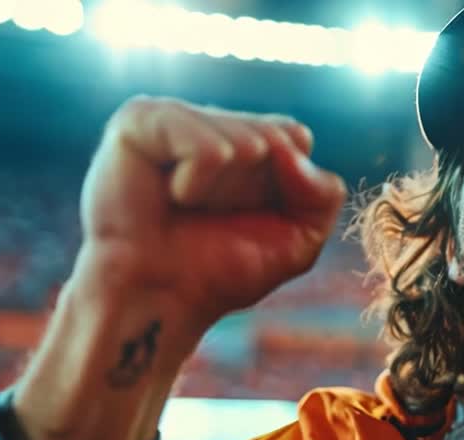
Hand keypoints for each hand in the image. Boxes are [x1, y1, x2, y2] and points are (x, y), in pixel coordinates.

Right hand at [77, 96, 346, 335]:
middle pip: (275, 137)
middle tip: (209, 215)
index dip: (286, 186)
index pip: (296, 136)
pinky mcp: (140, 120)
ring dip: (225, 192)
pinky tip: (170, 194)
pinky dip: (197, 180)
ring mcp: (175, 117)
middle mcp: (211, 122)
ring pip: (247, 141)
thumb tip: (295, 146)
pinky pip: (206, 145)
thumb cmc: (220, 271)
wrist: (158, 297)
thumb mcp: (299, 241)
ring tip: (184, 206)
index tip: (250, 216)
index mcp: (247, 140)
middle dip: (255, 191)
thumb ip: (322, 194)